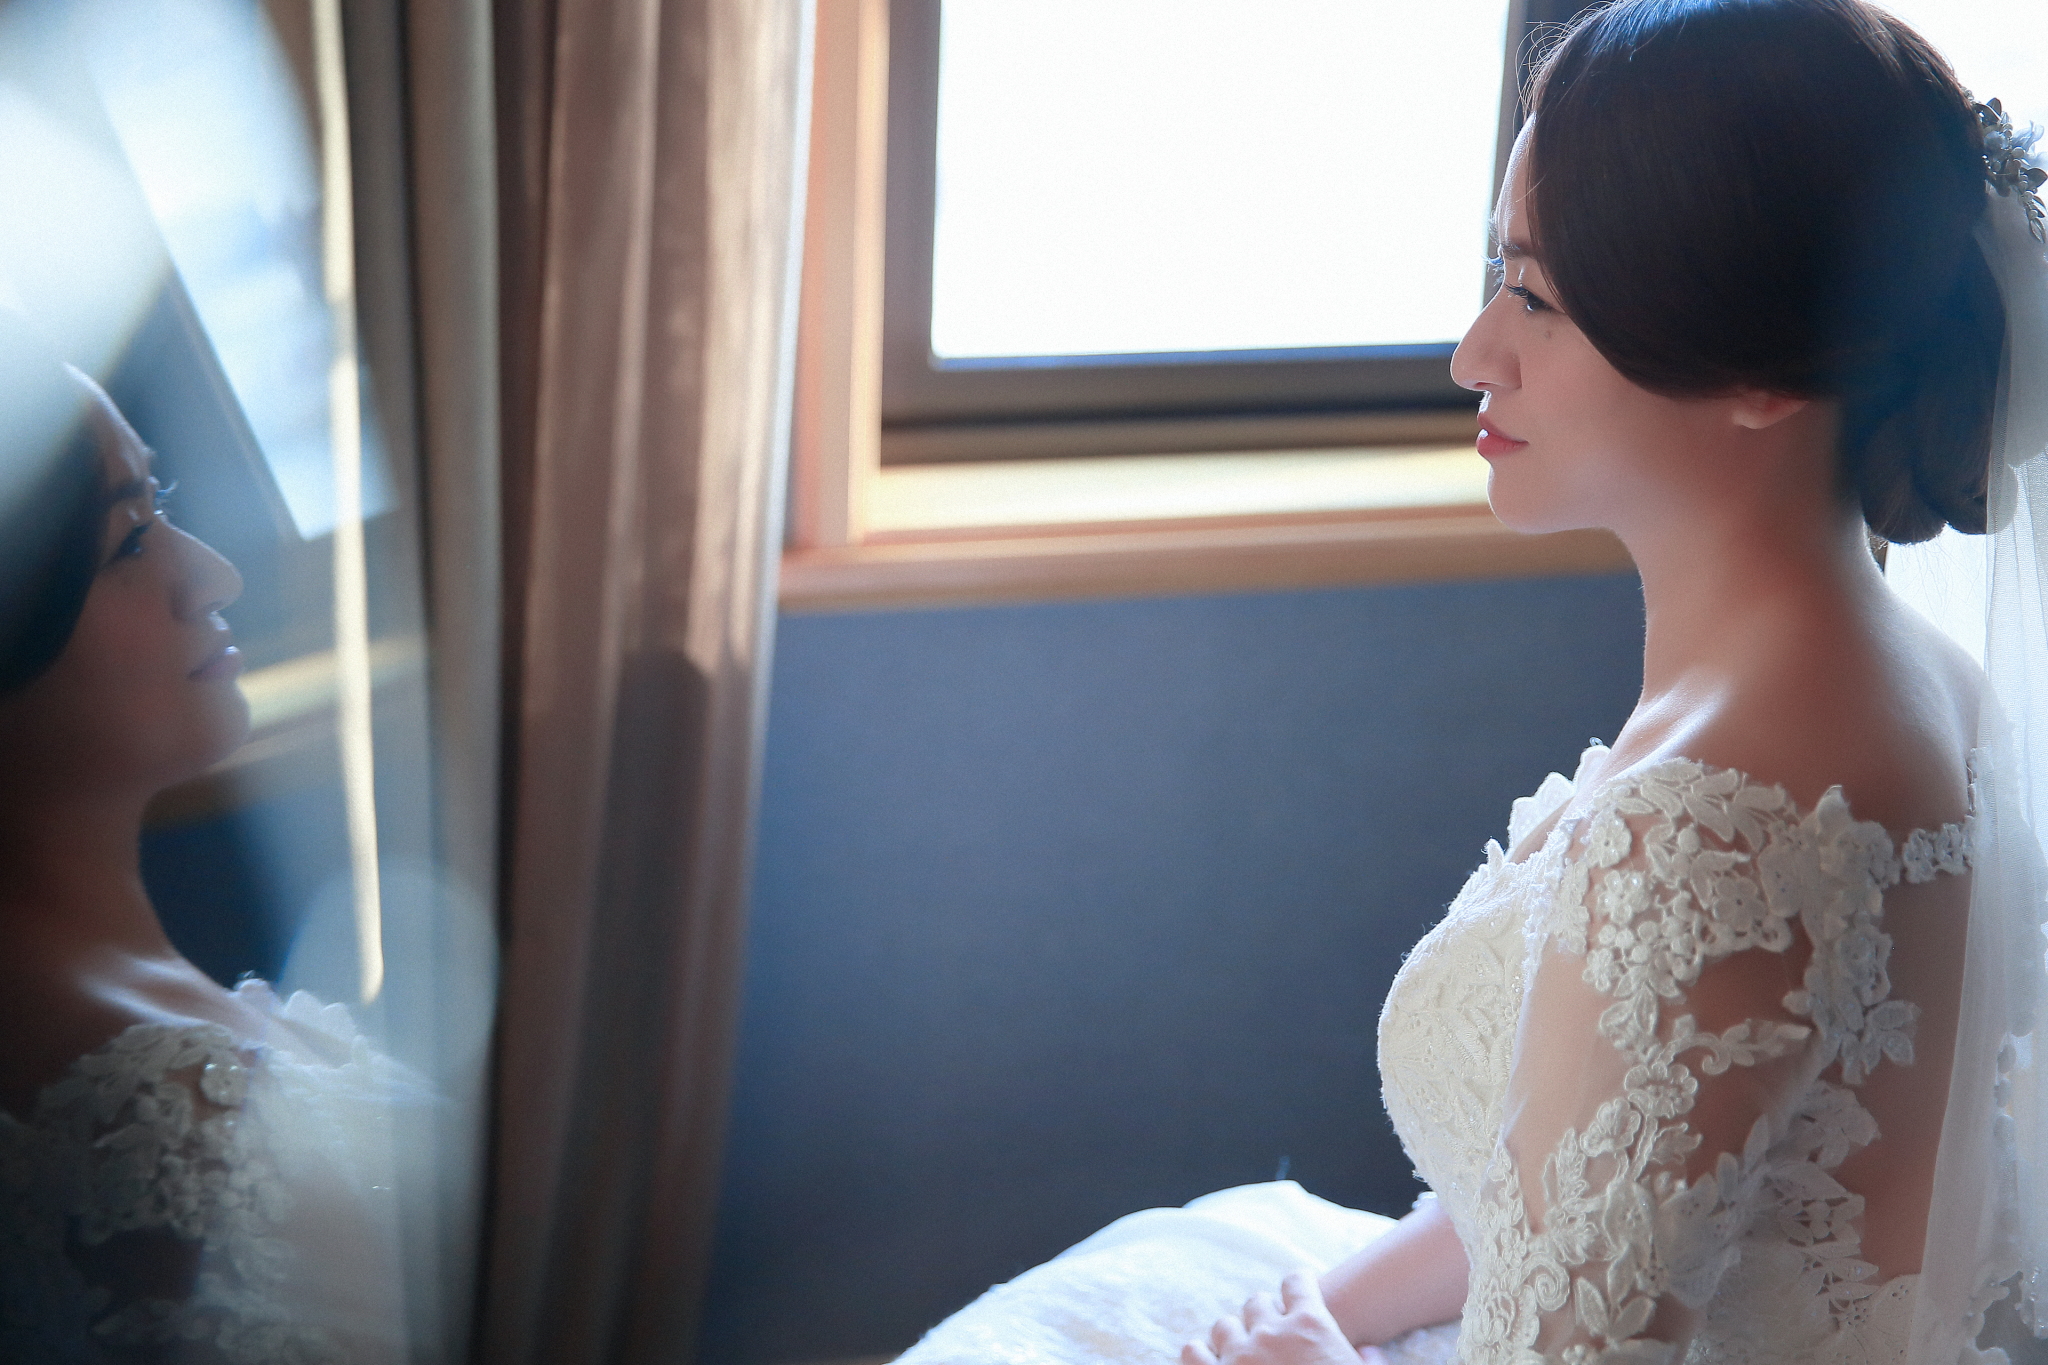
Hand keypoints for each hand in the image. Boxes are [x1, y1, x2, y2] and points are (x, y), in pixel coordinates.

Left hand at [1182, 1271, 1371, 1364]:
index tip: (1298, 1293)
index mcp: (1312, 1326)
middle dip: (1264, 1318)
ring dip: (1234, 1338)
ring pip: (1224, 1326)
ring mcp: (1239, 1356)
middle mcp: (1271, 1332)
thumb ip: (1371, 1362)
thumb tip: (1368, 1352)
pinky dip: (1201, 1356)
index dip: (1298, 1287)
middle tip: (1273, 1339)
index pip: (1296, 1282)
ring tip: (1244, 1356)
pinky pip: (1193, 1353)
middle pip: (1256, 1302)